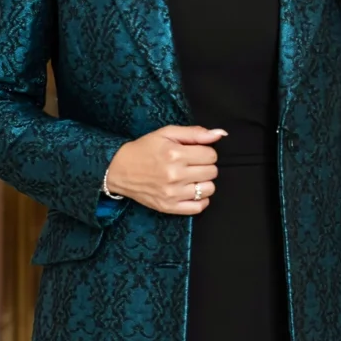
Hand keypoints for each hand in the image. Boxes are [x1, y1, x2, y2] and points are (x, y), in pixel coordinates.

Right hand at [105, 126, 226, 214]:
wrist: (120, 169)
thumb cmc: (144, 149)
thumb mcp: (166, 133)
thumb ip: (195, 133)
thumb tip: (220, 134)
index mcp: (175, 154)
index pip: (211, 155)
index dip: (205, 151)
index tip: (194, 152)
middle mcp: (175, 175)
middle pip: (212, 172)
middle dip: (205, 165)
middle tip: (191, 164)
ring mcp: (173, 194)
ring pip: (209, 189)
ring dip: (204, 182)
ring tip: (190, 177)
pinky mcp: (169, 207)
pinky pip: (199, 207)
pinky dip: (199, 199)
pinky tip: (190, 191)